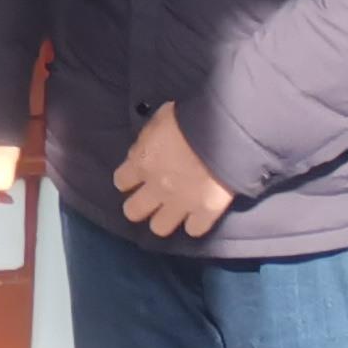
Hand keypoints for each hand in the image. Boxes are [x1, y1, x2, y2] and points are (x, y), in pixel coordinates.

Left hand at [113, 105, 236, 239]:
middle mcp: (156, 188)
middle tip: (151, 199)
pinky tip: (199, 216)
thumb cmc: (192, 117)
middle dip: (139, 206)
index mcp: (143, 162)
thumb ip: (147, 140)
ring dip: (165, 219)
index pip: (121, 181)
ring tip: (174, 211)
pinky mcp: (205, 212)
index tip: (137, 177)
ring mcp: (180, 203)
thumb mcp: (160, 119)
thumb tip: (141, 152)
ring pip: (159, 228)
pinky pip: (194, 230)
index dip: (128, 180)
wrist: (226, 131)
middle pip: (133, 212)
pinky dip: (196, 224)